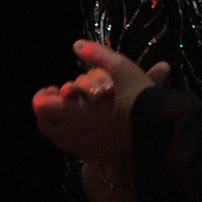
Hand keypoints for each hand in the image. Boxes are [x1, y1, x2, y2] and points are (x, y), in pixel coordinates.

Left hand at [32, 40, 170, 162]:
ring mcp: (84, 148)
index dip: (42, 97)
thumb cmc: (137, 96)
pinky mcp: (95, 156)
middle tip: (61, 97)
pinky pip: (74, 148)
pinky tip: (86, 125)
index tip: (53, 88)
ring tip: (73, 109)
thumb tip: (77, 45)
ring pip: (59, 139)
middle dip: (48, 110)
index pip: (42, 109)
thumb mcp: (119, 67)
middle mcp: (75, 134)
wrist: (159, 129)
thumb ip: (95, 54)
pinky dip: (73, 136)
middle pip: (46, 126)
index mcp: (75, 112)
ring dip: (59, 123)